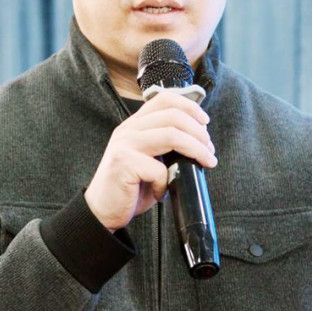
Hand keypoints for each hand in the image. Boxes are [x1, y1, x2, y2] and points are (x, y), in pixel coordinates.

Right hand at [84, 91, 216, 230]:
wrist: (102, 211)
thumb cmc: (130, 187)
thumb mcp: (149, 158)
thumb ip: (165, 145)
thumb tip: (200, 141)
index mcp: (135, 124)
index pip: (164, 99)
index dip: (189, 107)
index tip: (205, 122)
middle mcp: (128, 129)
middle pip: (173, 116)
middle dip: (199, 132)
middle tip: (209, 150)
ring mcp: (125, 144)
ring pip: (172, 135)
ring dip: (196, 149)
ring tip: (206, 162)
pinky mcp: (124, 163)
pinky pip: (159, 169)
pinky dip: (167, 183)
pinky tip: (162, 194)